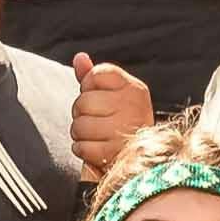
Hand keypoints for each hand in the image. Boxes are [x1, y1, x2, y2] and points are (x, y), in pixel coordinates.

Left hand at [65, 54, 153, 168]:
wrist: (140, 162)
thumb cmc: (122, 126)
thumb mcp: (111, 97)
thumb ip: (93, 77)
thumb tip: (79, 58)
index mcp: (134, 89)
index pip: (96, 75)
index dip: (88, 87)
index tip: (99, 99)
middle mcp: (134, 107)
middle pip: (83, 101)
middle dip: (81, 114)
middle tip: (96, 122)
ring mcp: (126, 130)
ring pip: (79, 125)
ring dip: (80, 134)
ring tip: (96, 137)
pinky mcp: (115, 154)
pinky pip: (81, 147)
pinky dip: (82, 150)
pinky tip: (95, 150)